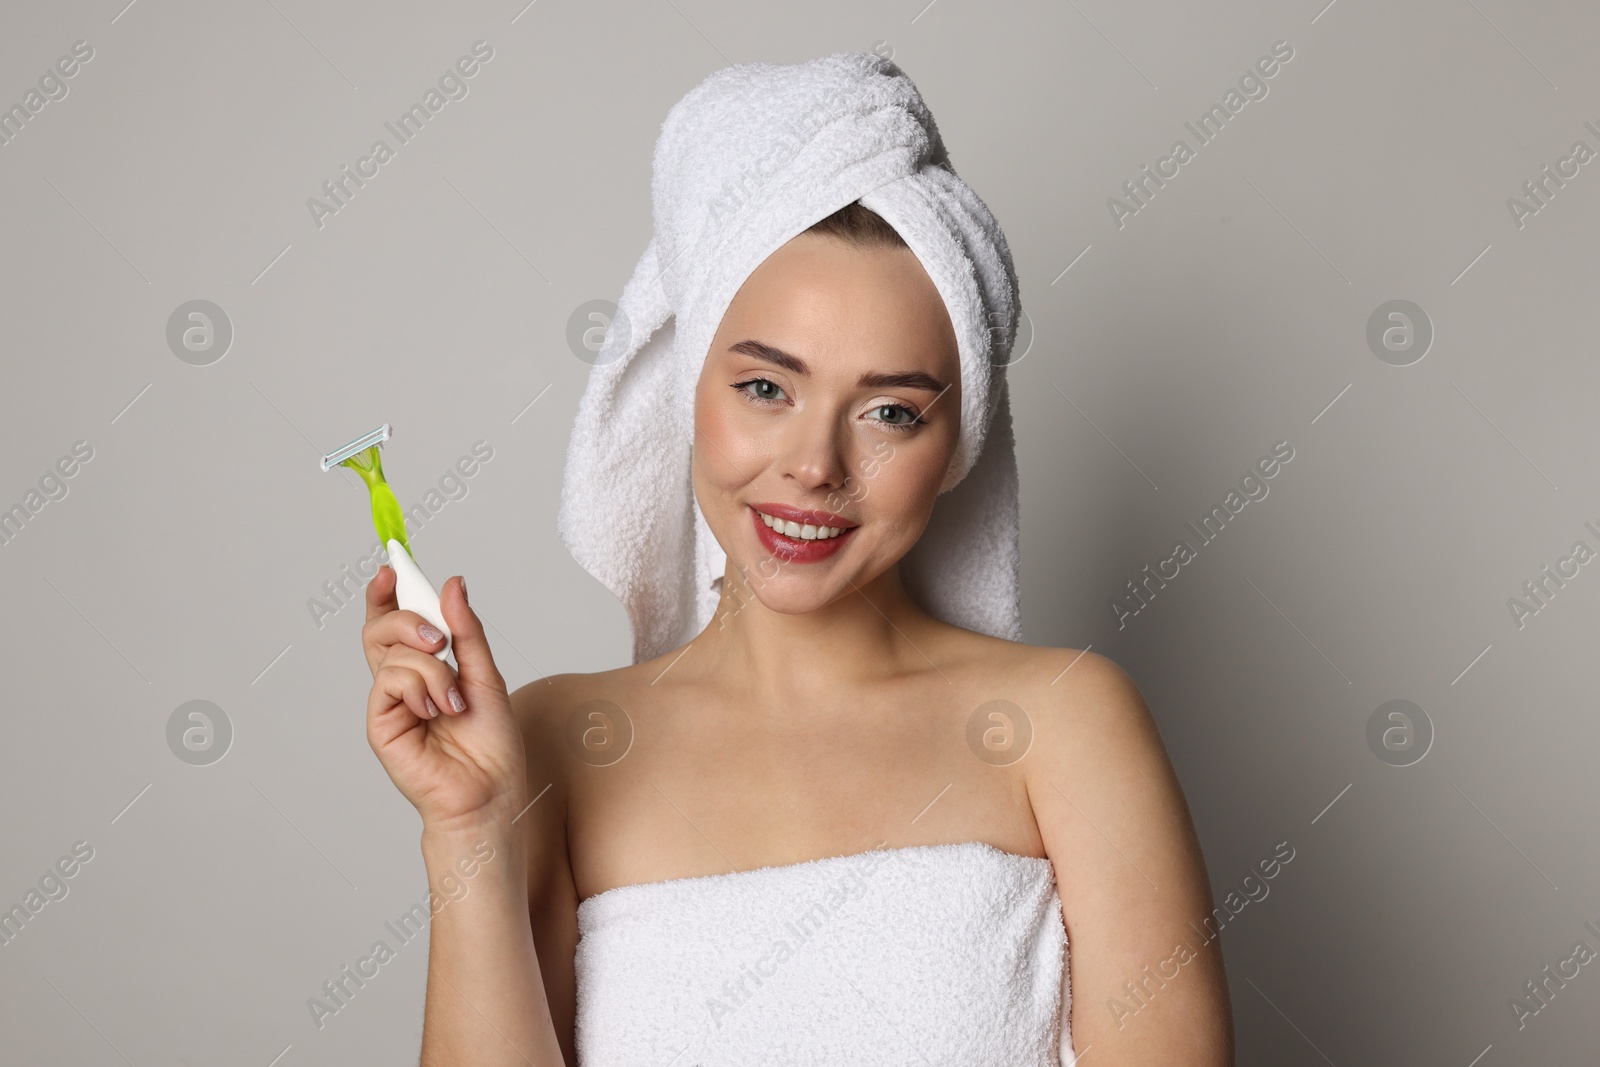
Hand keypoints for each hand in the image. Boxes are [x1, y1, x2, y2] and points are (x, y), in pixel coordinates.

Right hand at [361, 566, 525, 833]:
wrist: (490, 792)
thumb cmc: (491, 745)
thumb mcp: (486, 674)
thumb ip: (466, 631)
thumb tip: (452, 584)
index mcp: (425, 669)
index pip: (396, 623)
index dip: (388, 594)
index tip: (391, 566)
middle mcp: (403, 684)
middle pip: (382, 629)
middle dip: (407, 618)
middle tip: (439, 638)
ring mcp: (390, 704)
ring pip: (392, 653)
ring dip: (432, 669)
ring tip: (454, 700)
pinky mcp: (381, 724)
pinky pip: (391, 681)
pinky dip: (423, 688)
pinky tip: (439, 711)